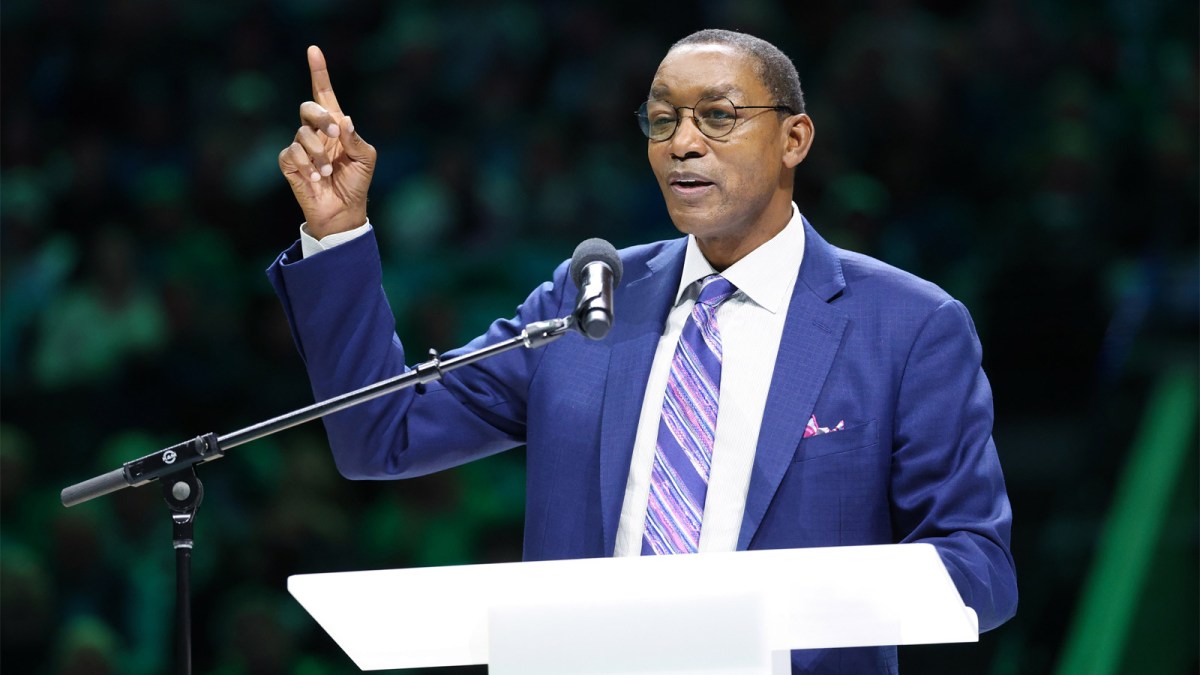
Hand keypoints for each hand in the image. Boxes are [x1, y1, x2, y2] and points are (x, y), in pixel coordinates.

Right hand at [279, 46, 376, 237]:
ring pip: (300, 134)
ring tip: (326, 173)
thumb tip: (343, 120)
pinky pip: (291, 154)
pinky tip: (315, 179)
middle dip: (319, 118)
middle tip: (333, 135)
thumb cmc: (356, 183)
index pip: (324, 94)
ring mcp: (301, 147)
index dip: (319, 72)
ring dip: (317, 154)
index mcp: (335, 126)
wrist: (344, 212)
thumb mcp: (366, 159)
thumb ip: (356, 139)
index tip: (314, 50)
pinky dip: (306, 166)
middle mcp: (316, 133)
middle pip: (307, 108)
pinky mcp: (290, 163)